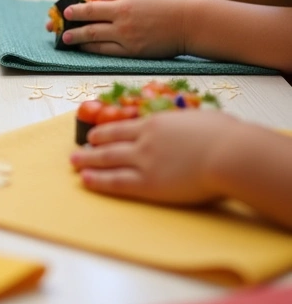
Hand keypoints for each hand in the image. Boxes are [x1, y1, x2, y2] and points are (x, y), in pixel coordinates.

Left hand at [60, 0, 188, 57]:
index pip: (92, 9)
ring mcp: (128, 41)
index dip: (76, 11)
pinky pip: (110, 53)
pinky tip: (88, 49)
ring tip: (68, 41)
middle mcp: (123, 25)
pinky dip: (96, 51)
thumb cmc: (167, 4)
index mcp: (123, 6)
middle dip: (73, 30)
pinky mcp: (135, 53)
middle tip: (60, 32)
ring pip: (97, 43)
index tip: (65, 12)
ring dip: (81, 42)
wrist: (189, 23)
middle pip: (91, 27)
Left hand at [70, 110, 234, 205]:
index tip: (96, 134)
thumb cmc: (225, 136)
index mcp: (157, 123)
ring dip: (88, 161)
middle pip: (110, 142)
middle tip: (78, 148)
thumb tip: (190, 126)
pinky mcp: (148, 183)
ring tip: (74, 163)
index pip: (124, 127)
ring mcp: (144, 160)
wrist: (229, 153)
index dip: (107, 131)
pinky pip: (116, 182)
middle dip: (92, 146)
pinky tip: (85, 180)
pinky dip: (98, 180)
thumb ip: (186, 124)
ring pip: (107, 160)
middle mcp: (144, 140)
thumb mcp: (200, 120)